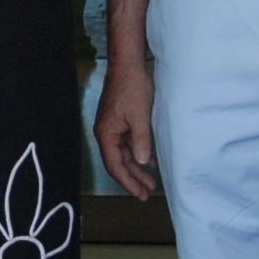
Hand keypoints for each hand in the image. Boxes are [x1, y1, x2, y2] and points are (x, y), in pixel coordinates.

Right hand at [93, 57, 160, 199]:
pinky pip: (128, 143)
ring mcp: (113, 127)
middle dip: (133, 178)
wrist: (128, 65)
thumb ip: (141, 141)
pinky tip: (150, 160)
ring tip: (151, 181)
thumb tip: (142, 162)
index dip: (128, 182)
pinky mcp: (121, 121)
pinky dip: (138, 153)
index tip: (140, 194)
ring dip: (137, 167)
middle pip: (119, 162)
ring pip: (124, 154)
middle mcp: (107, 133)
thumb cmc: (132, 87)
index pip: (115, 165)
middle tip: (147, 193)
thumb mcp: (140, 116)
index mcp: (107, 134)